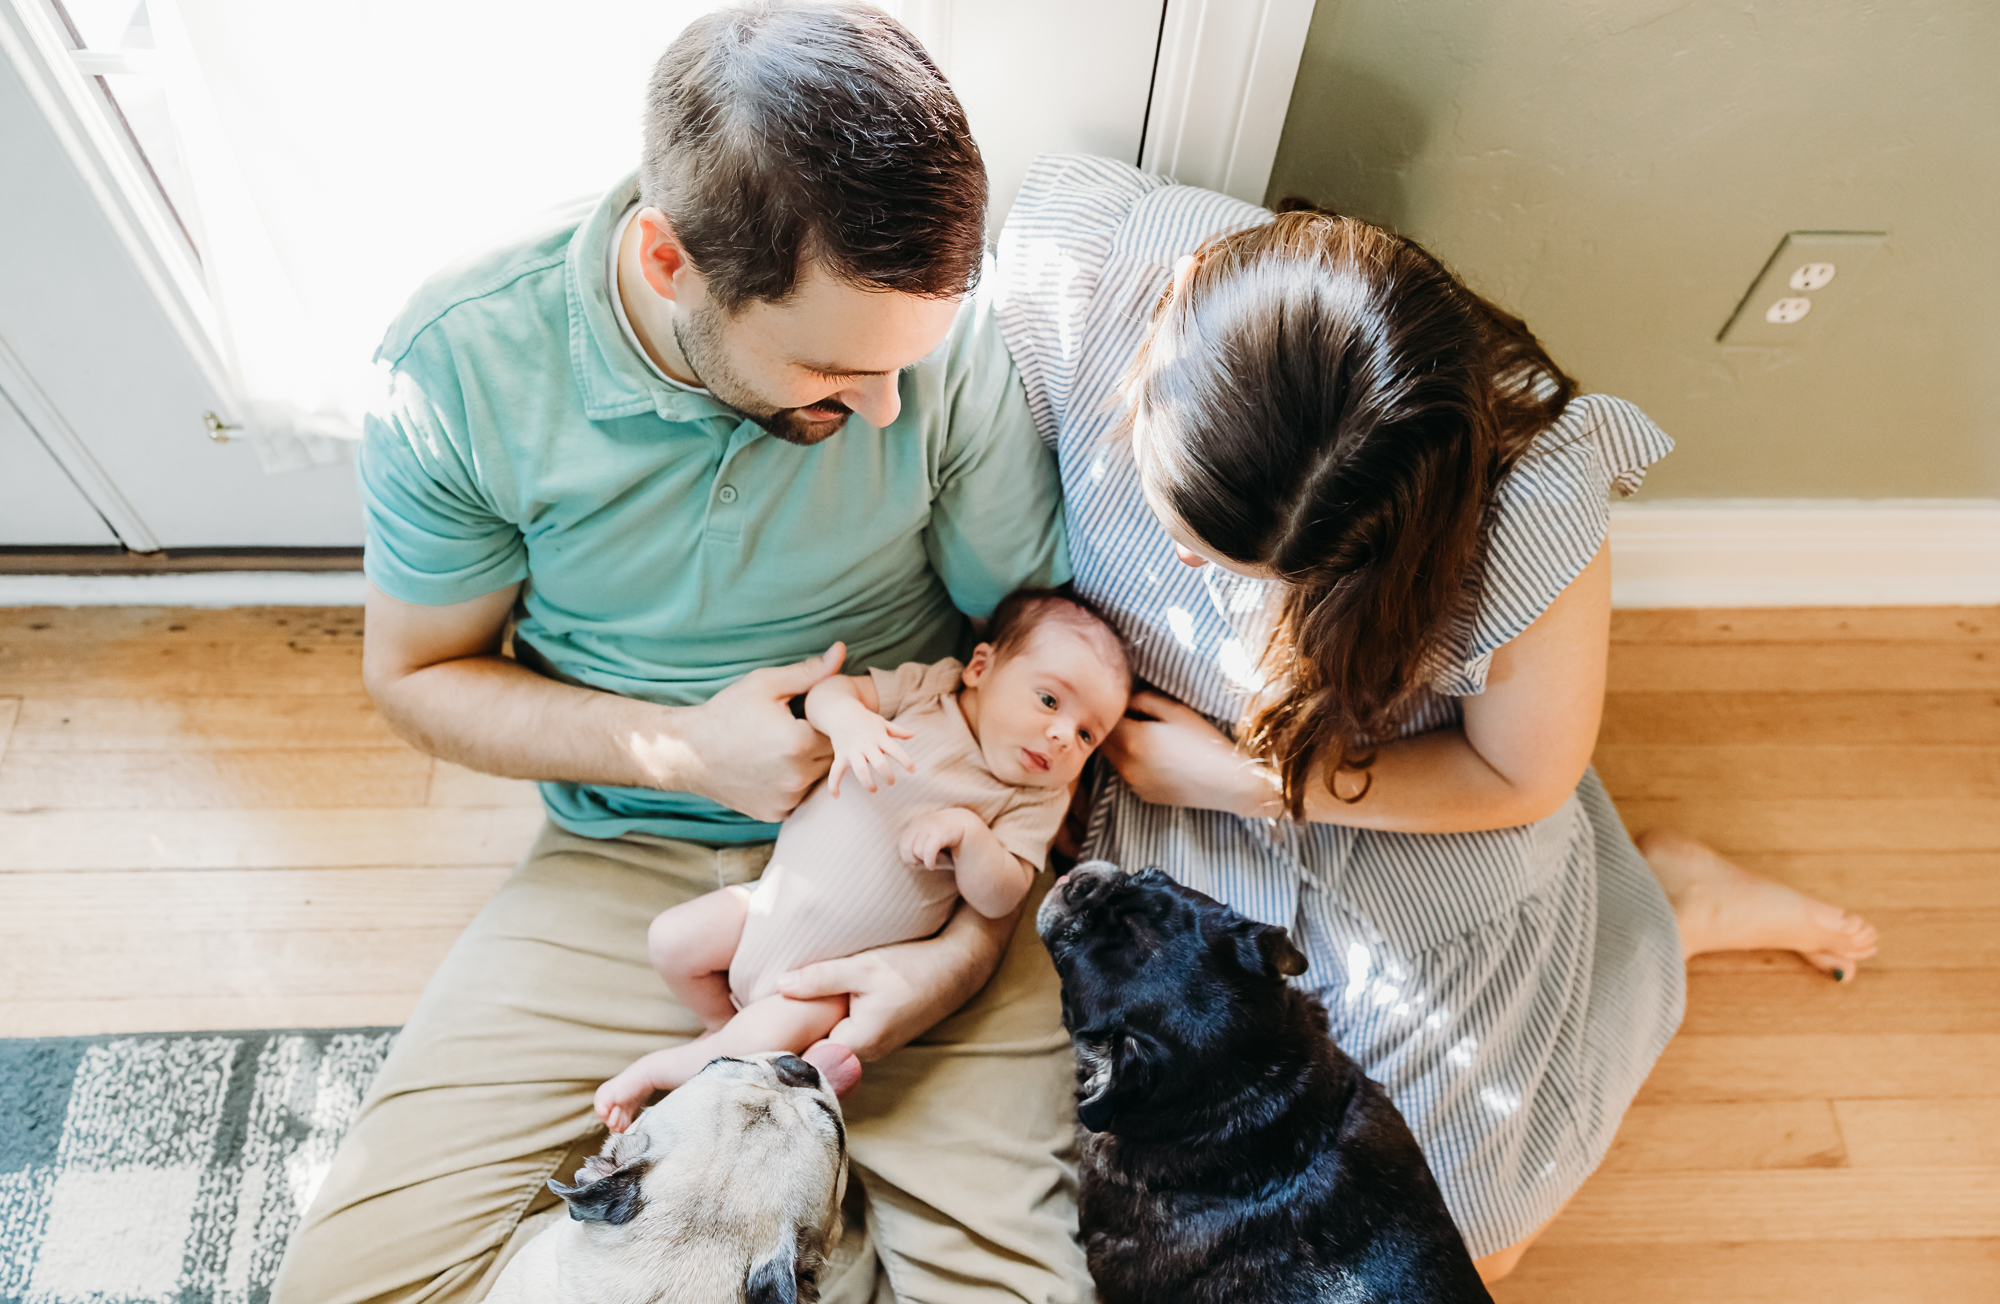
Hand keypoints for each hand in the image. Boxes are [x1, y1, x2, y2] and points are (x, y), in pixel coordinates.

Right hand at [639, 645, 841, 821]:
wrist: (688, 752)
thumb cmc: (726, 713)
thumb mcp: (766, 684)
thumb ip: (810, 672)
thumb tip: (840, 651)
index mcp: (799, 743)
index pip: (836, 731)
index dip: (822, 721)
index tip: (802, 716)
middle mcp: (797, 777)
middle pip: (830, 757)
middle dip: (818, 743)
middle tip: (790, 731)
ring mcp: (786, 799)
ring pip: (817, 779)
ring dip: (808, 765)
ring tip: (779, 749)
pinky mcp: (775, 813)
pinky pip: (799, 796)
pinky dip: (792, 784)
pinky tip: (771, 769)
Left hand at [775, 909, 1004, 1059]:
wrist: (957, 967)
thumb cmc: (912, 966)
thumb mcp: (863, 966)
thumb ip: (820, 978)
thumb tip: (778, 985)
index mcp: (858, 1042)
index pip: (808, 1059)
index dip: (781, 1051)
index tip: (753, 1041)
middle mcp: (865, 1053)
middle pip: (816, 1056)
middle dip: (791, 1043)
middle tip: (753, 1030)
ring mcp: (874, 1048)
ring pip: (830, 1046)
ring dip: (810, 1034)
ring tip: (775, 1020)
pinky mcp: (879, 1037)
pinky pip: (843, 1039)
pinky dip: (827, 1028)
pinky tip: (811, 1012)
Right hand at [824, 706, 915, 796]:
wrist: (840, 711)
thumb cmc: (865, 719)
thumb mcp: (882, 722)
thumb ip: (897, 731)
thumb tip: (913, 735)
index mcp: (879, 738)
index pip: (895, 751)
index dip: (905, 761)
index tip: (913, 770)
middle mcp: (866, 745)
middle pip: (879, 763)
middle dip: (887, 775)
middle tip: (891, 782)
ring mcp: (852, 751)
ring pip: (860, 769)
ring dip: (867, 782)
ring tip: (874, 790)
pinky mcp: (840, 755)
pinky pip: (835, 771)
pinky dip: (834, 784)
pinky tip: (836, 796)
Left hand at [899, 806, 974, 869]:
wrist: (971, 829)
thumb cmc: (950, 841)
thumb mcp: (931, 846)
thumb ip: (918, 852)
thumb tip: (906, 864)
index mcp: (915, 824)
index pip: (902, 845)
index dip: (908, 858)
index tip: (921, 861)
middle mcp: (920, 822)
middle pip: (906, 849)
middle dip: (914, 861)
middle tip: (926, 863)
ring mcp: (929, 825)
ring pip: (917, 852)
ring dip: (925, 861)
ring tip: (935, 860)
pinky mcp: (939, 832)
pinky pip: (926, 852)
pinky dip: (928, 863)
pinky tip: (932, 866)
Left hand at [1099, 690, 1281, 817]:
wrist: (1229, 783)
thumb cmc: (1205, 742)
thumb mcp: (1175, 710)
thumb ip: (1143, 699)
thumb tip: (1125, 700)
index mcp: (1131, 740)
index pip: (1105, 720)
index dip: (1113, 709)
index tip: (1127, 703)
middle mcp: (1125, 765)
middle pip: (1104, 741)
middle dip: (1114, 727)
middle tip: (1134, 717)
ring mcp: (1132, 783)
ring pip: (1114, 758)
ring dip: (1122, 746)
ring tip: (1149, 737)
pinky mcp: (1142, 794)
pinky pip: (1127, 773)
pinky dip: (1133, 763)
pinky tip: (1158, 758)